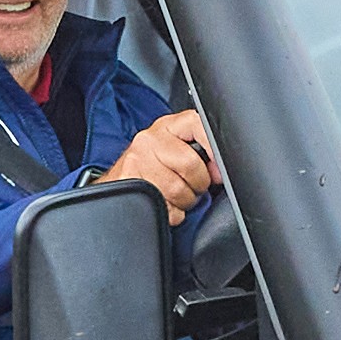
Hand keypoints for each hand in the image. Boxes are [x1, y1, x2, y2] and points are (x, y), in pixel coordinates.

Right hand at [103, 107, 221, 222]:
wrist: (121, 180)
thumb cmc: (156, 166)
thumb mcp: (178, 148)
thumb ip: (203, 152)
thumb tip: (219, 172)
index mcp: (168, 126)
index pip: (198, 125)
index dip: (214, 151)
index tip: (217, 170)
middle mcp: (149, 139)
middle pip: (190, 165)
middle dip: (199, 184)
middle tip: (194, 187)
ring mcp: (136, 160)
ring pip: (177, 190)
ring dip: (185, 202)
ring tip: (178, 196)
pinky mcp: (128, 182)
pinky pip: (164, 208)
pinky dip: (172, 214)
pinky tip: (166, 203)